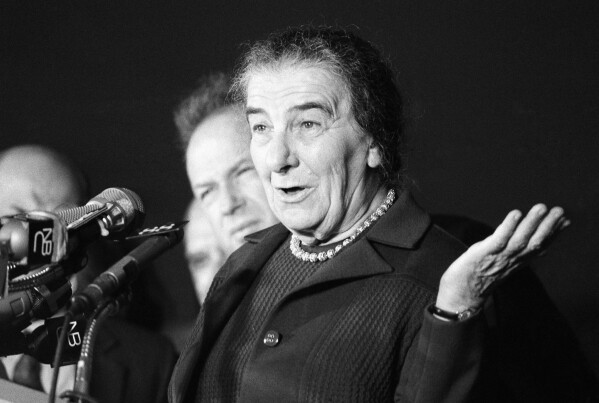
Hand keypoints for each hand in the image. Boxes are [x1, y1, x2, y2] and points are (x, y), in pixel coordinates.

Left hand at [436, 204, 568, 311]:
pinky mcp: (482, 254)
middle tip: (559, 210)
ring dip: (532, 224)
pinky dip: (508, 227)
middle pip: (534, 243)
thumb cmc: (480, 276)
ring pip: (520, 241)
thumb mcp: (504, 263)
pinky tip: (515, 214)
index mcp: (517, 261)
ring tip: (541, 208)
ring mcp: (498, 257)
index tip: (566, 220)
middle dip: (548, 227)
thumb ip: (520, 252)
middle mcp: (511, 260)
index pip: (540, 246)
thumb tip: (540, 244)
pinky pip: (498, 240)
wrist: (461, 295)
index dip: (553, 234)